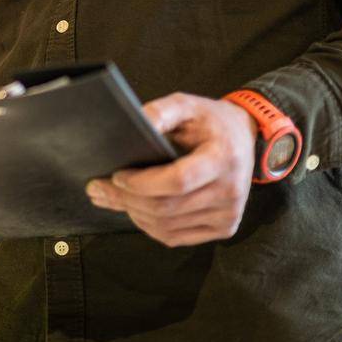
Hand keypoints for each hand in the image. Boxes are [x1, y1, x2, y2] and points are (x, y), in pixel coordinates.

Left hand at [85, 92, 256, 247]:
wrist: (244, 138)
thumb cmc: (210, 121)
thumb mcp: (187, 105)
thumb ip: (161, 112)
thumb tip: (134, 124)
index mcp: (222, 159)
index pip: (178, 181)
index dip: (142, 183)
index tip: (116, 175)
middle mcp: (230, 191)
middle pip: (167, 208)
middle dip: (126, 200)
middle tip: (98, 188)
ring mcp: (228, 214)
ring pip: (167, 226)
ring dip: (133, 214)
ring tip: (110, 198)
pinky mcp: (224, 228)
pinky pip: (176, 237)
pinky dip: (149, 227)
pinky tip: (135, 211)